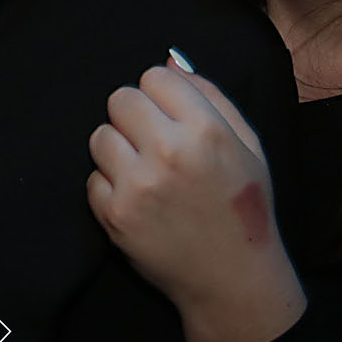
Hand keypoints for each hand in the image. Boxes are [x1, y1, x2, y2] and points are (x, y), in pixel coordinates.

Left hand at [88, 57, 305, 341]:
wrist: (232, 279)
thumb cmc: (243, 207)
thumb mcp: (248, 144)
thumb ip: (210, 96)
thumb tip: (169, 61)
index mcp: (207, 129)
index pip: (154, 76)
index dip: (161, 96)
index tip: (170, 118)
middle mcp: (169, 151)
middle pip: (121, 99)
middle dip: (134, 116)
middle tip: (152, 143)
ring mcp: (138, 184)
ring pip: (100, 135)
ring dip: (118, 149)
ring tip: (144, 172)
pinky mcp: (115, 215)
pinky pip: (92, 178)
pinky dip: (110, 187)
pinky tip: (138, 201)